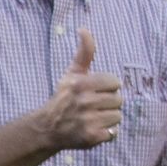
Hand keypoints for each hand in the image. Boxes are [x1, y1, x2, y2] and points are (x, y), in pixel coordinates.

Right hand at [37, 29, 124, 151]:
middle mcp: (84, 102)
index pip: (115, 82)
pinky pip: (113, 133)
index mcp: (82, 84)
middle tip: (91, 108)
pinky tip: (92, 130)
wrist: (47, 129)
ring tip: (92, 119)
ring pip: (117, 116)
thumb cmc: (64, 98)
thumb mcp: (72, 74)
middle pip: (118, 100)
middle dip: (107, 104)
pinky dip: (105, 134)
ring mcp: (88, 120)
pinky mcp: (91, 137)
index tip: (93, 92)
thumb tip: (84, 28)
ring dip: (107, 119)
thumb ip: (84, 52)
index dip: (106, 88)